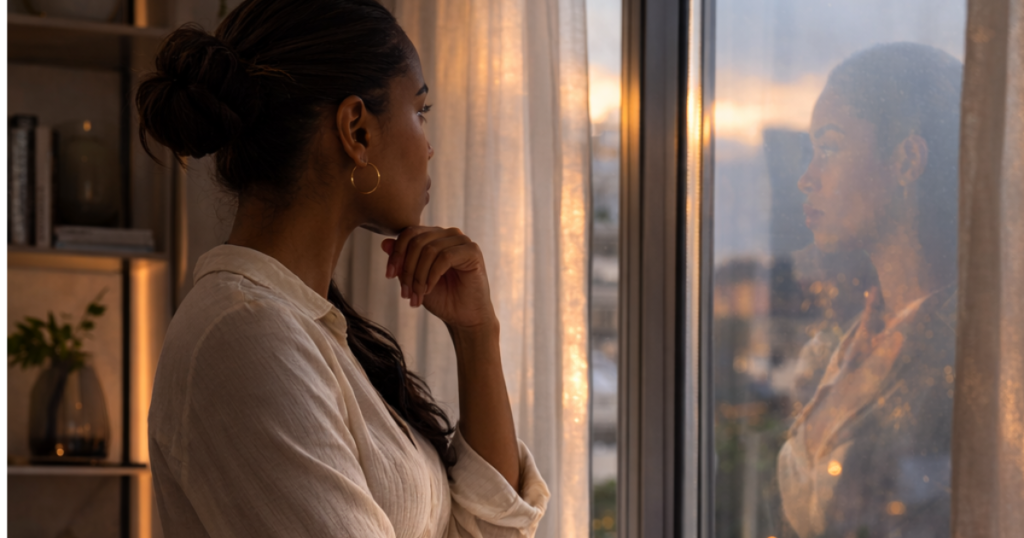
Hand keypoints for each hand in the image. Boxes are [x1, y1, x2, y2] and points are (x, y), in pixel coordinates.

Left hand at [381, 226, 497, 329]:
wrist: (463, 318)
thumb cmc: (441, 298)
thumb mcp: (414, 279)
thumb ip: (402, 261)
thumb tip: (384, 242)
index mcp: (434, 236)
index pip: (409, 233)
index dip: (396, 253)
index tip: (389, 275)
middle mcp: (448, 234)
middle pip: (417, 241)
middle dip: (407, 269)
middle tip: (405, 293)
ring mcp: (462, 241)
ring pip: (430, 250)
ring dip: (418, 276)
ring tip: (416, 296)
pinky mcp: (472, 251)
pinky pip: (445, 257)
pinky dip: (432, 276)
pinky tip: (429, 290)